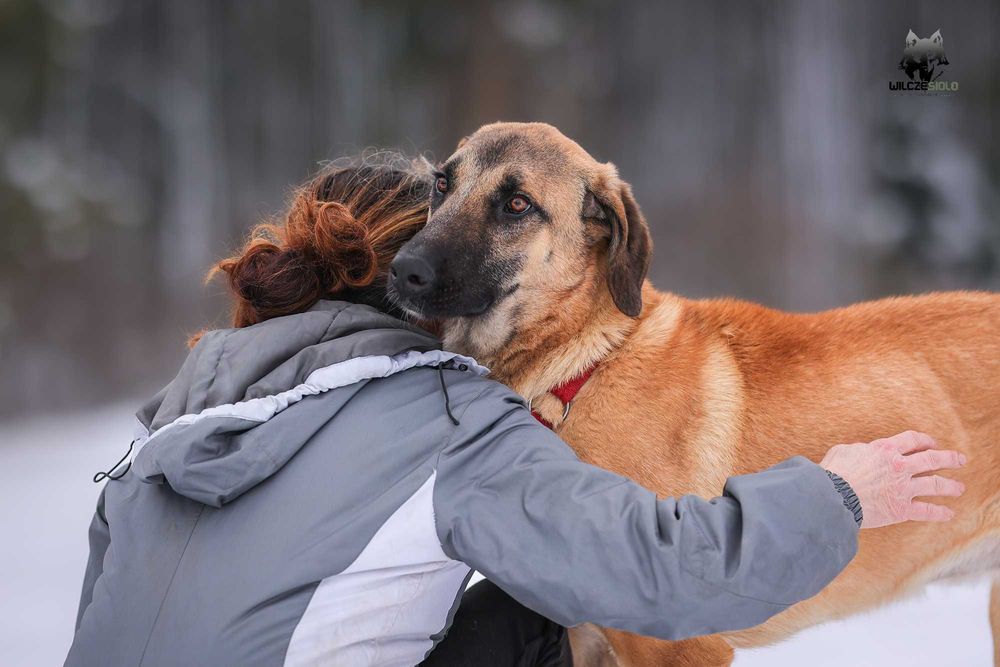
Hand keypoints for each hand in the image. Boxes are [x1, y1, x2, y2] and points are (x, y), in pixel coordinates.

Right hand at [820, 431, 966, 528]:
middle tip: (960, 460)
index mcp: (885, 450)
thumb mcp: (844, 450)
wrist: (833, 497)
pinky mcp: (901, 509)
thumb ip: (860, 449)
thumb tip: (864, 451)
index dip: (924, 440)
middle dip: (949, 459)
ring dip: (950, 486)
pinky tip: (949, 514)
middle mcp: (899, 467)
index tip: (931, 443)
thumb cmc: (834, 472)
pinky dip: (939, 513)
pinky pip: (926, 511)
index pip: (912, 440)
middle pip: (932, 459)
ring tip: (959, 488)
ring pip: (935, 485)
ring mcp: (903, 488)